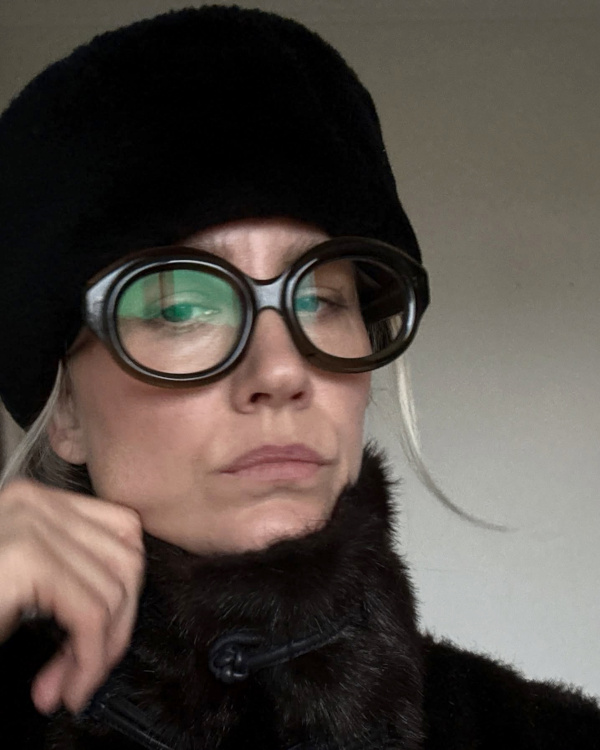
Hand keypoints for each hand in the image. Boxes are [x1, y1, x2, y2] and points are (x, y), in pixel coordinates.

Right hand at [0, 478, 143, 714]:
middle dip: (117, 626)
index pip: (124, 534)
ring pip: (114, 590)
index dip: (125, 592)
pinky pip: (89, 614)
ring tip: (65, 684)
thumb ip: (66, 575)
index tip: (101, 639)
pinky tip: (59, 686)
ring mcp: (26, 525)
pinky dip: (86, 660)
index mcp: (37, 502)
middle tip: (84, 672)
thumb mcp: (22, 584)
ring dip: (98, 652)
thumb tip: (119, 606)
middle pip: (126, 561)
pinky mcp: (21, 558)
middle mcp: (33, 502)